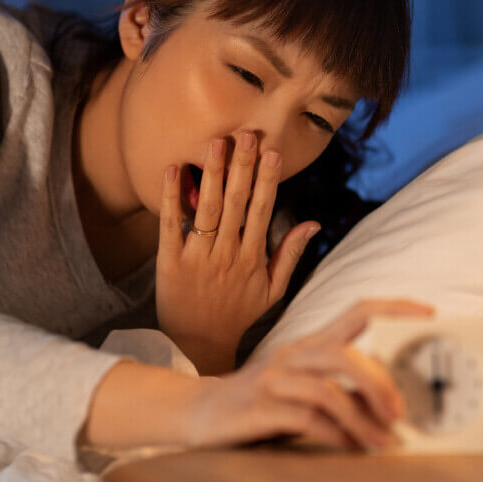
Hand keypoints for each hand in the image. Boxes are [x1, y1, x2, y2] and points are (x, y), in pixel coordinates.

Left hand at [156, 131, 320, 374]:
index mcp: (252, 258)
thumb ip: (290, 254)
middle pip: (235, 203)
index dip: (267, 180)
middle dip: (241, 167)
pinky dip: (171, 197)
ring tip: (216, 143)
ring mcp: (197, 257)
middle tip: (245, 136)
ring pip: (207, 209)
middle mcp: (226, 254)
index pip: (261, 210)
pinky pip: (170, 225)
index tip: (272, 152)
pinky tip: (173, 170)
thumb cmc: (237, 315)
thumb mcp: (273, 290)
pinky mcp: (170, 262)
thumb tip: (313, 223)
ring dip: (212, 174)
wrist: (198, 345)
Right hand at [184, 299, 435, 451]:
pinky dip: (334, 436)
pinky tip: (348, 447)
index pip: (358, 309)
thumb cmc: (262, 403)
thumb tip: (394, 405)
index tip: (430, 313)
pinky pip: (305, 419)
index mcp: (309, 343)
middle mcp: (292, 353)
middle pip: (344, 353)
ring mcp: (273, 379)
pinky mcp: (258, 407)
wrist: (198, 413)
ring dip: (361, 419)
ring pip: (326, 389)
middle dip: (379, 383)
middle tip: (401, 412)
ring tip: (382, 442)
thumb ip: (341, 387)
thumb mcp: (302, 385)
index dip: (395, 307)